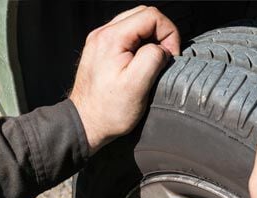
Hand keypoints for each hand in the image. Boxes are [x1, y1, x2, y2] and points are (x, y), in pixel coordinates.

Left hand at [70, 6, 179, 153]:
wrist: (85, 124)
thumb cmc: (109, 111)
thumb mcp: (137, 86)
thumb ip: (152, 58)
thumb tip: (161, 48)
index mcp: (112, 38)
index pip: (151, 16)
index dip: (168, 34)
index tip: (170, 56)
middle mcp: (103, 34)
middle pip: (143, 15)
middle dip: (161, 33)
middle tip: (165, 57)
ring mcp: (100, 41)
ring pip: (135, 24)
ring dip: (151, 38)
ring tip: (154, 61)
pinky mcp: (101, 50)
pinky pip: (126, 35)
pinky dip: (139, 44)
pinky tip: (141, 64)